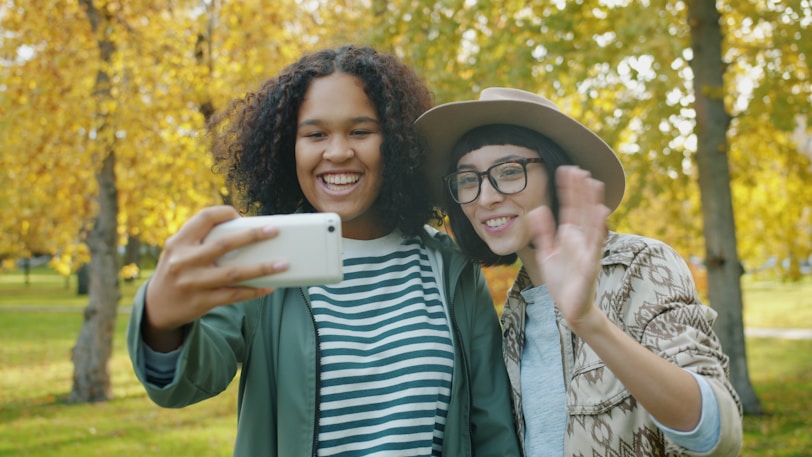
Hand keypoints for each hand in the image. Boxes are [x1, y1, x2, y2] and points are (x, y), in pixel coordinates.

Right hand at [143, 206, 287, 346]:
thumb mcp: (178, 251)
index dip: (225, 213)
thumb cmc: (176, 271)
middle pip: (225, 244)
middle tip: (275, 231)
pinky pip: (234, 295)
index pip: (204, 218)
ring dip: (262, 268)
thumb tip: (244, 232)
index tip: (240, 215)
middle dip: (253, 236)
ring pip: (234, 273)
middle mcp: (184, 261)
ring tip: (283, 263)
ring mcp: (194, 282)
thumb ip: (201, 240)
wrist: (155, 307)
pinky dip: (254, 291)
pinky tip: (269, 287)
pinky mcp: (202, 301)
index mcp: (179, 242)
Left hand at [527, 166, 609, 327]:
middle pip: (581, 210)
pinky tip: (601, 212)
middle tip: (579, 168)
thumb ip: (543, 232)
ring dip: (592, 202)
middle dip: (580, 190)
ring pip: (591, 222)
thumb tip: (537, 210)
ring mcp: (587, 250)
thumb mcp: (547, 253)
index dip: (567, 190)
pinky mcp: (591, 264)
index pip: (568, 208)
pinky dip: (598, 228)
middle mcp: (580, 239)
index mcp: (569, 236)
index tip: (565, 170)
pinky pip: (595, 244)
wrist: (571, 308)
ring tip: (593, 183)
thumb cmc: (561, 281)